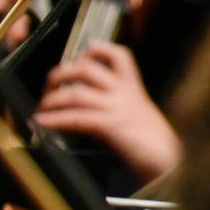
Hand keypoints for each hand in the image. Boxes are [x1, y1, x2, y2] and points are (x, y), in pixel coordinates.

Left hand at [34, 41, 180, 180]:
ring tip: (41, 108)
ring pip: (76, 93)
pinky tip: (41, 123)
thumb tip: (79, 106)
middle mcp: (124, 92)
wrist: (169, 161)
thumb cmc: (150, 140)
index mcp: (132, 88)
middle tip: (49, 85)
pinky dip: (54, 119)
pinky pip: (76, 118)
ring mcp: (117, 107)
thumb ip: (112, 104)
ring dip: (51, 100)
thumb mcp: (133, 114)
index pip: (119, 55)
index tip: (83, 52)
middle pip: (88, 68)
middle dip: (61, 73)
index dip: (98, 49)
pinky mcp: (111, 125)